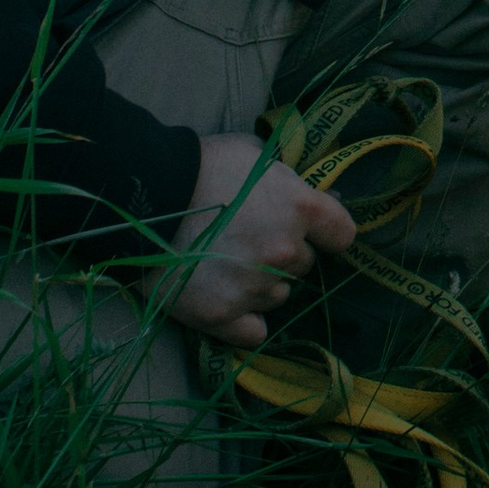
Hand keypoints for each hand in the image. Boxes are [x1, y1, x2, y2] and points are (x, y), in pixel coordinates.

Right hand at [165, 132, 356, 348]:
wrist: (146, 195)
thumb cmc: (204, 164)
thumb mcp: (257, 156)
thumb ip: (288, 182)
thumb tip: (313, 198)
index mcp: (300, 209)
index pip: (342, 234)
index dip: (326, 232)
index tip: (311, 230)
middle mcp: (285, 253)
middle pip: (303, 265)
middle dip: (283, 254)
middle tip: (247, 239)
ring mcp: (254, 288)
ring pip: (277, 296)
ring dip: (261, 284)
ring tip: (226, 263)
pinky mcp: (221, 316)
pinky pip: (253, 332)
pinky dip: (244, 319)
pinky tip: (227, 300)